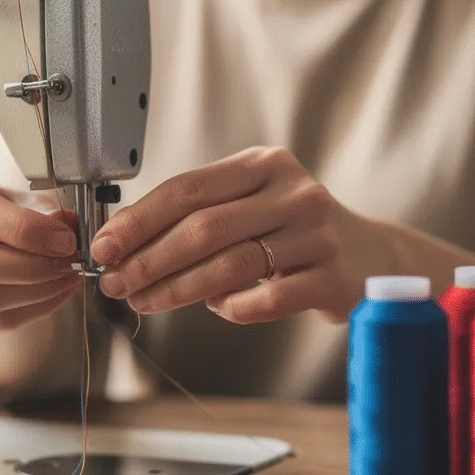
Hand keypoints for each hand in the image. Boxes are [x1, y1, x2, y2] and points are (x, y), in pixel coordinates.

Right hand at [0, 173, 81, 335]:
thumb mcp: (10, 196)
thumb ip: (37, 208)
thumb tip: (68, 226)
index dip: (24, 230)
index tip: (64, 239)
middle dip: (28, 267)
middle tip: (68, 262)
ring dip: (34, 292)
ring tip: (66, 278)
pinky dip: (30, 311)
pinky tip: (54, 295)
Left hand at [91, 146, 379, 323]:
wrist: (371, 259)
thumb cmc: (293, 234)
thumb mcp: (253, 204)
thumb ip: (201, 215)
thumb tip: (123, 244)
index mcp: (264, 165)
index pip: (188, 188)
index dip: (139, 220)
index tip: (103, 246)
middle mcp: (293, 193)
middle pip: (204, 227)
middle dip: (150, 259)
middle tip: (116, 283)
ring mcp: (316, 234)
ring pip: (230, 265)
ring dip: (177, 289)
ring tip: (146, 302)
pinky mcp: (332, 277)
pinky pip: (266, 300)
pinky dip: (231, 308)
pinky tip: (217, 309)